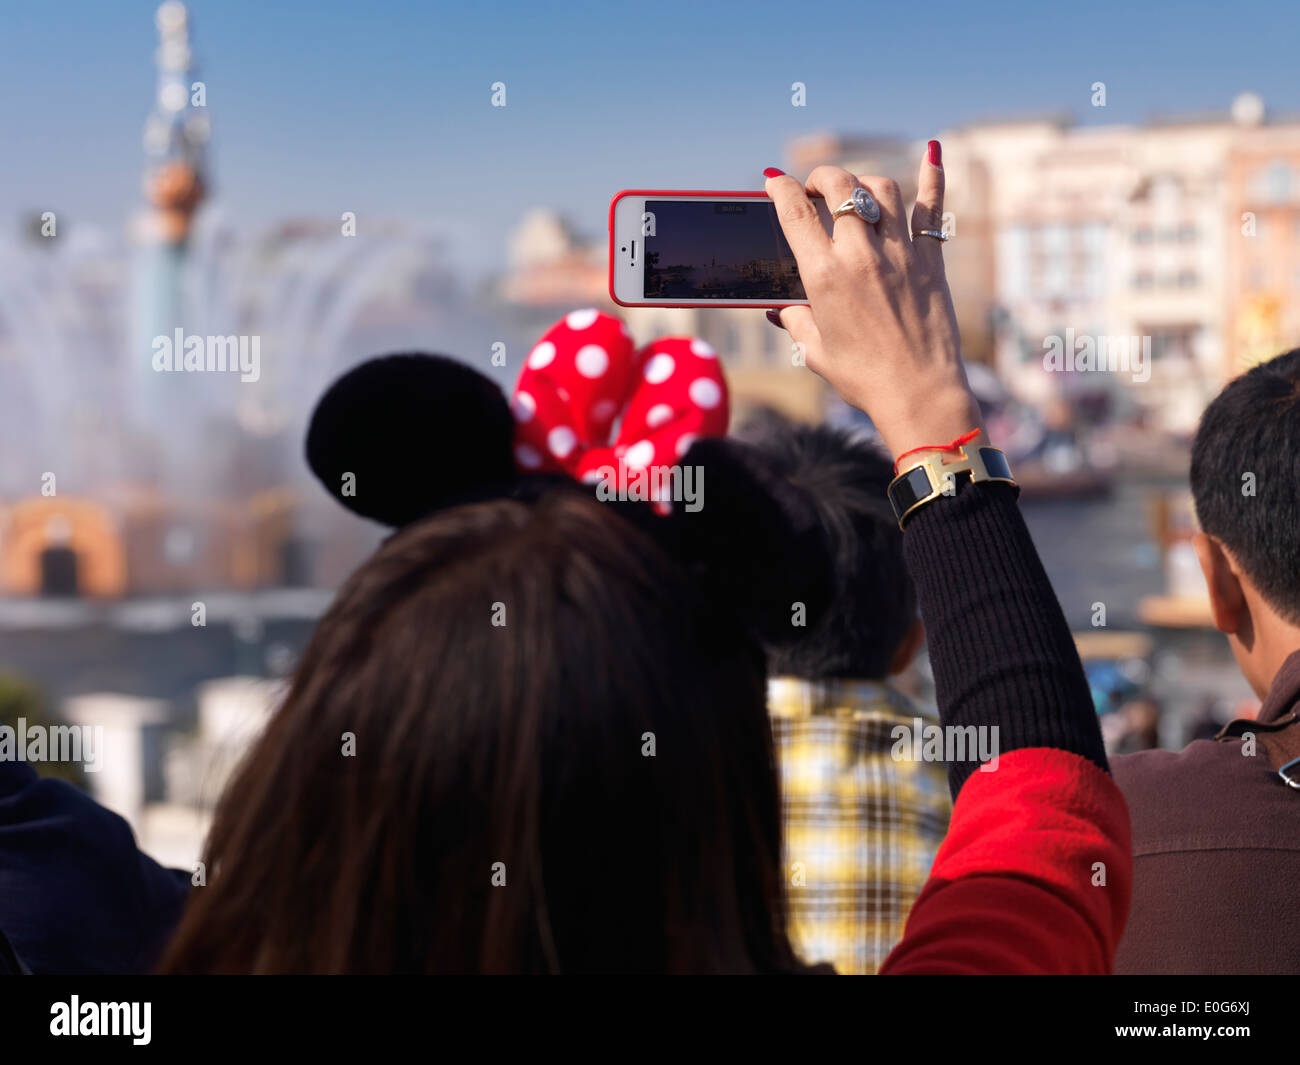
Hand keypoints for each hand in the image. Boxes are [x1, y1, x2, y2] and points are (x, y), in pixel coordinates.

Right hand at [763, 145, 983, 459]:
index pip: (795, 211)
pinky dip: (933, 176)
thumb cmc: (863, 378)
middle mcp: (861, 255)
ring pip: (880, 187)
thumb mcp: (816, 351)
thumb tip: (782, 309)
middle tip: (814, 187)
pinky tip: (933, 152)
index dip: (780, 188)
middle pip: (838, 185)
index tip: (774, 182)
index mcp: (824, 276)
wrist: (918, 393)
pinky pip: (932, 207)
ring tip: (853, 190)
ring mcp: (900, 252)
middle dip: (820, 177)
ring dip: (862, 180)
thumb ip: (796, 321)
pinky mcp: (930, 259)